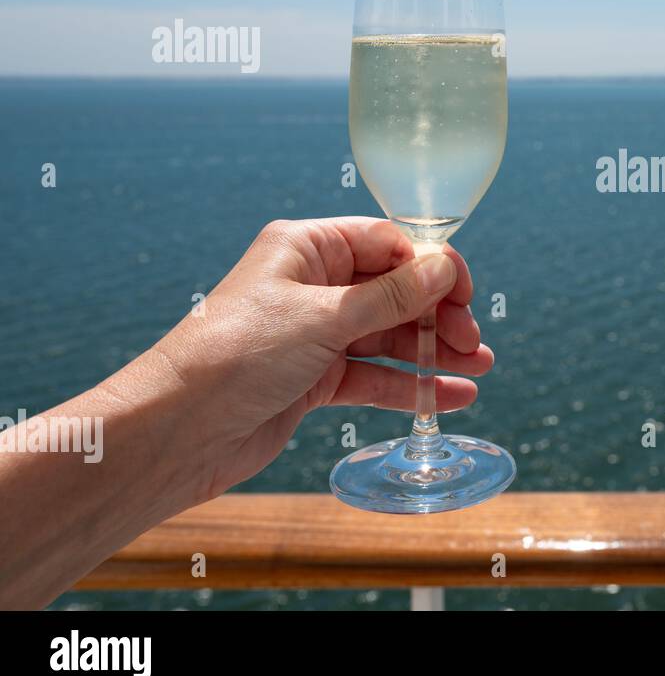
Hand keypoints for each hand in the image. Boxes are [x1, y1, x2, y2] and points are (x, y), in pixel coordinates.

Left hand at [144, 216, 492, 502]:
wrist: (175, 430)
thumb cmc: (236, 355)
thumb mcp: (323, 318)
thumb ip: (391, 296)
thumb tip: (446, 268)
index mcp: (307, 249)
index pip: (387, 244)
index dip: (431, 268)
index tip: (465, 296)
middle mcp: (313, 286)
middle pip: (394, 291)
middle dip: (438, 315)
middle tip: (472, 341)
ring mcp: (315, 333)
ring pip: (389, 336)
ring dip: (433, 352)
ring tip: (478, 369)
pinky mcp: (314, 379)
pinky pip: (375, 375)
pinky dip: (411, 385)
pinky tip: (449, 396)